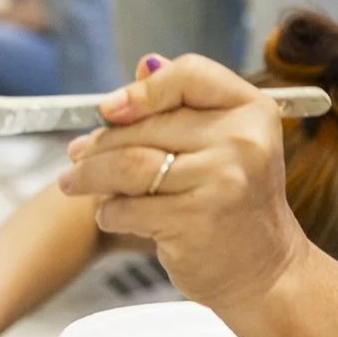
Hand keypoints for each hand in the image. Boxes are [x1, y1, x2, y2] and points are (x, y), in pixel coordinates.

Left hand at [58, 56, 307, 309]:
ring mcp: (221, 180)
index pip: (189, 75)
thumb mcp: (227, 143)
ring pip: (128, 165)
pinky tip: (113, 215)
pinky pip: (126, 207)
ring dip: (90, 175)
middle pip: (146, 124)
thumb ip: (186, 106)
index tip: (109, 108)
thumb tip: (141, 67)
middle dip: (100, 142)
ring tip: (73, 181)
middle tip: (76, 155)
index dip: (142, 90)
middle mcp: (242, 140)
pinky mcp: (194, 220)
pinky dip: (109, 212)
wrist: (264, 269)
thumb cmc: (236, 202)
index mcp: (252, 111)